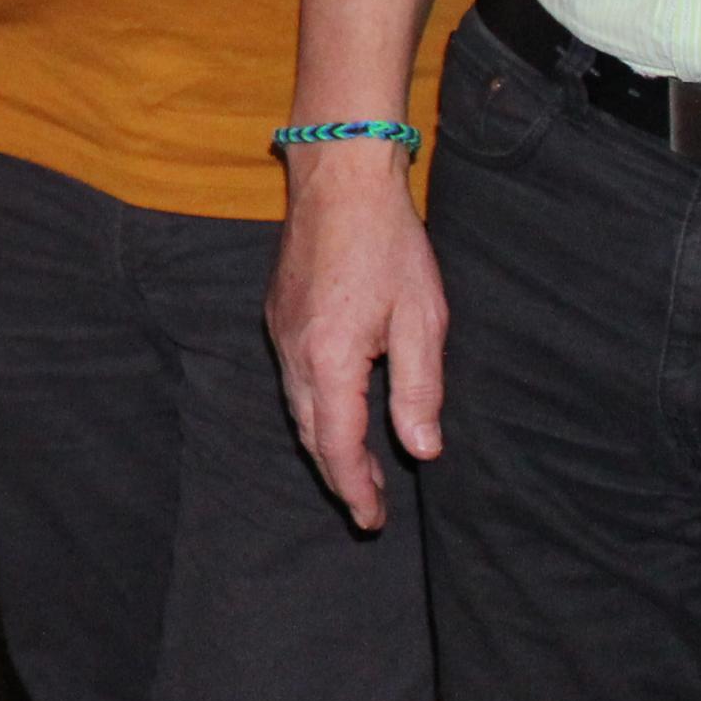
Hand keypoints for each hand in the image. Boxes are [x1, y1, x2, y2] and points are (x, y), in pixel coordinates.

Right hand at [267, 143, 443, 531]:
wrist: (340, 179)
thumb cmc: (388, 243)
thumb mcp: (422, 320)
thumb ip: (419, 390)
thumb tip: (422, 450)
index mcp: (330, 359)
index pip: (338, 446)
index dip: (357, 489)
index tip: (373, 521)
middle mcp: (294, 352)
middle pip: (311, 434)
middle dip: (340, 475)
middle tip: (370, 507)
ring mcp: (280, 332)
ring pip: (298, 408)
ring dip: (328, 443)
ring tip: (362, 467)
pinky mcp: (278, 314)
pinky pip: (293, 379)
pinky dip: (316, 409)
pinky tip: (341, 408)